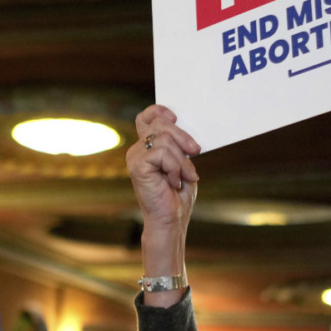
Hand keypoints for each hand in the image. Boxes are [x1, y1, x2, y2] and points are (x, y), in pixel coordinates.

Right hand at [127, 105, 200, 236]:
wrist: (171, 219)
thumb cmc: (177, 195)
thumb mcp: (182, 163)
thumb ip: (178, 144)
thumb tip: (180, 126)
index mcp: (147, 147)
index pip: (146, 118)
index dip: (158, 111)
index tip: (175, 117)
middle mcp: (137, 150)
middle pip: (160, 124)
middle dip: (183, 137)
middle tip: (195, 152)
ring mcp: (134, 157)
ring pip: (164, 139)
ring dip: (181, 160)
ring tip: (184, 177)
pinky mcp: (136, 166)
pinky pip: (162, 152)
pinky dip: (174, 167)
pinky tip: (173, 181)